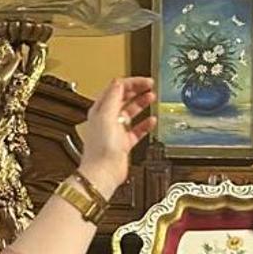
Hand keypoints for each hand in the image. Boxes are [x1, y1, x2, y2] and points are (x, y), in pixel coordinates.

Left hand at [79, 76, 156, 199]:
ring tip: (152, 97)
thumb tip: (119, 82)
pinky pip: (137, 130)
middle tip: (150, 85)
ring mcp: (116, 131)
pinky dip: (145, 124)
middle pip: (124, 98)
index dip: (131, 82)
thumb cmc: (101, 147)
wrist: (103, 172)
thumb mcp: (106, 115)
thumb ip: (113, 97)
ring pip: (131, 112)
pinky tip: (152, 121)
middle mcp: (107, 119)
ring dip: (141, 104)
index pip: (116, 89)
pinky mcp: (124, 143)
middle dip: (137, 90)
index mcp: (100, 110)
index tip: (145, 81)